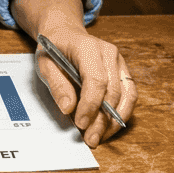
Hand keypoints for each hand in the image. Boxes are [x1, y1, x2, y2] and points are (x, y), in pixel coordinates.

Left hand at [35, 26, 135, 147]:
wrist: (65, 33)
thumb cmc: (54, 48)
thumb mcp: (44, 64)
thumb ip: (57, 85)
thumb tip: (68, 108)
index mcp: (88, 47)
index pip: (96, 79)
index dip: (90, 105)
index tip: (81, 124)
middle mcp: (109, 53)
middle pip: (113, 91)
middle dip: (102, 119)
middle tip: (90, 138)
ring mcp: (119, 62)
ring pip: (127, 95)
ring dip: (115, 120)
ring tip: (100, 137)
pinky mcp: (123, 71)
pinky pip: (129, 95)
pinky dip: (121, 114)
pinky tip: (108, 127)